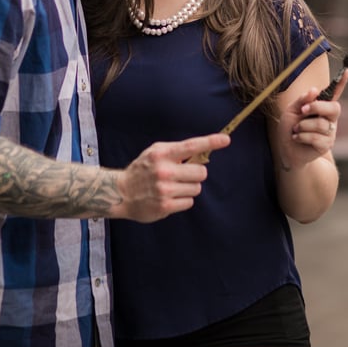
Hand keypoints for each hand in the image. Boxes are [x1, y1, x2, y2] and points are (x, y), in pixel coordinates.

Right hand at [114, 132, 229, 222]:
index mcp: (162, 154)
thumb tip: (203, 153)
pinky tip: (169, 197)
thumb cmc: (143, 169)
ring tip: (173, 186)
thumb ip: (176, 151)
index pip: (191, 146)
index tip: (226, 139)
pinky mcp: (165, 206)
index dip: (210, 142)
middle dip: (195, 173)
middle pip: (201, 172)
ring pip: (196, 188)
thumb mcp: (155, 152)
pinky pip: (189, 201)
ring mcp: (165, 190)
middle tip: (183, 174)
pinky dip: (182, 199)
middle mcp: (164, 171)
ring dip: (189, 187)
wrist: (121, 192)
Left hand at [277, 69, 347, 169]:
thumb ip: (302, 100)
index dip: (341, 82)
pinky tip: (297, 138)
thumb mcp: (291, 110)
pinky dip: (302, 136)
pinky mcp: (326, 144)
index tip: (347, 70)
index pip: (334, 93)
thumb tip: (315, 90)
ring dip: (302, 126)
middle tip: (302, 111)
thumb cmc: (290, 127)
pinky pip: (316, 137)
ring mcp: (330, 131)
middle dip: (316, 107)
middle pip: (333, 108)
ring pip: (320, 124)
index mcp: (321, 106)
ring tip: (296, 130)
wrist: (287, 149)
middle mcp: (329, 117)